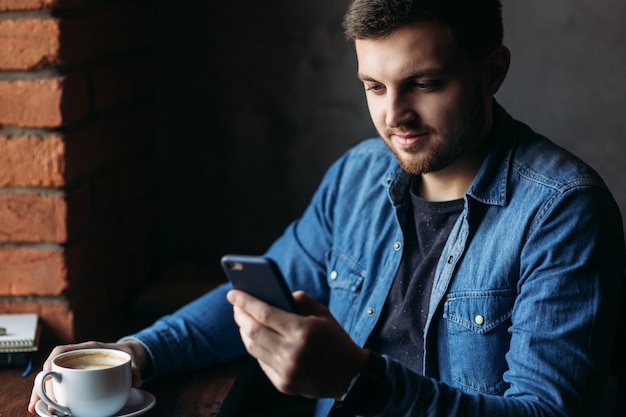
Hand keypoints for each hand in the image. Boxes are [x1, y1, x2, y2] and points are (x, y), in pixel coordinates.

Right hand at [27, 340, 149, 413]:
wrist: (129, 355)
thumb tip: (137, 381)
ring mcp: (74, 368)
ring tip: (37, 409)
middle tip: (39, 403)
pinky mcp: (75, 379)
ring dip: (43, 393)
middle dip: (42, 385)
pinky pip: (59, 387)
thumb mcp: (131, 360)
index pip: (62, 351)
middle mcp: (76, 358)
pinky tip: (49, 410)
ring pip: (52, 379)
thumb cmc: (126, 355)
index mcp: (87, 349)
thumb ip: (134, 369)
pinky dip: (52, 397)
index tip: (48, 375)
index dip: (52, 362)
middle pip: (51, 368)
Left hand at [227, 289, 367, 399]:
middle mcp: (292, 352)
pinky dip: (255, 347)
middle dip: (240, 315)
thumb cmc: (336, 339)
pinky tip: (254, 336)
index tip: (232, 293)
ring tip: (242, 319)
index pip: (264, 313)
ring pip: (253, 347)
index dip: (245, 301)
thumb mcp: (323, 313)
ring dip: (244, 331)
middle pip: (253, 331)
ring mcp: (286, 371)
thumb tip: (273, 294)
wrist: (350, 376)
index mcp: (303, 331)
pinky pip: (261, 362)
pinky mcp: (283, 384)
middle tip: (236, 304)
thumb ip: (300, 299)